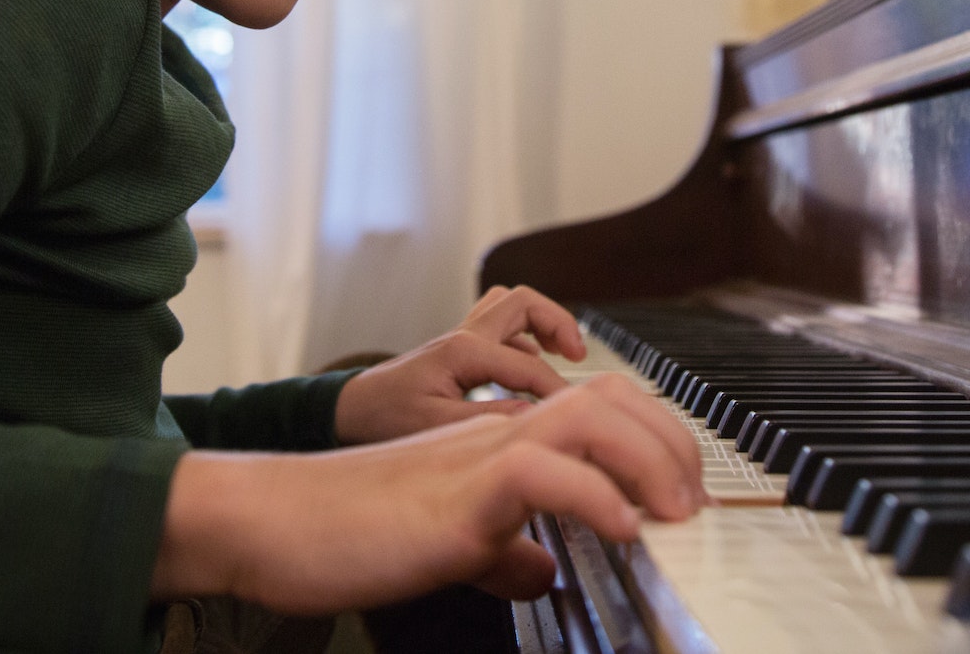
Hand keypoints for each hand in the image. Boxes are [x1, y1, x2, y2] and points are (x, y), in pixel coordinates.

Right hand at [152, 374, 705, 611]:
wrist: (272, 522)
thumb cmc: (348, 530)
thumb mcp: (448, 544)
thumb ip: (499, 549)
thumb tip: (541, 571)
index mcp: (498, 442)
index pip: (599, 408)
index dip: (656, 439)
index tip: (686, 493)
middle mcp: (496, 433)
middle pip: (610, 396)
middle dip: (673, 442)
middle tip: (697, 503)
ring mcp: (476, 455)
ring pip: (588, 414)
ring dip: (649, 458)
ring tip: (674, 513)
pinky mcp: (456, 491)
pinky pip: (541, 472)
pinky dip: (595, 497)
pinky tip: (620, 531)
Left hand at [332, 286, 589, 444]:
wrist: (351, 410)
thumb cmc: (385, 417)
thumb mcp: (435, 426)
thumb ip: (487, 421)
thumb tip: (535, 417)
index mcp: (463, 351)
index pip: (529, 365)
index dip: (558, 391)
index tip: (577, 414)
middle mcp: (465, 336)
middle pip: (523, 301)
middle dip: (558, 322)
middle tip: (578, 354)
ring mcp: (462, 338)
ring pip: (511, 305)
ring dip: (541, 322)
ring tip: (564, 352)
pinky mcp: (460, 349)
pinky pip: (501, 328)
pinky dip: (524, 339)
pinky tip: (529, 369)